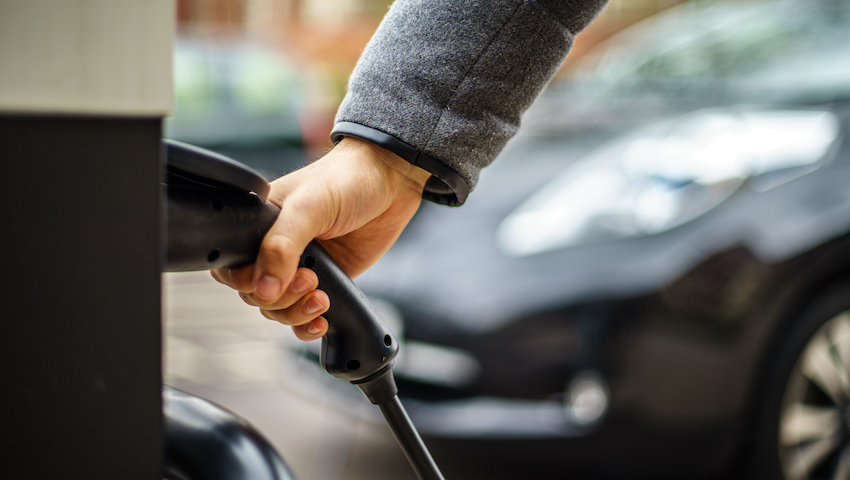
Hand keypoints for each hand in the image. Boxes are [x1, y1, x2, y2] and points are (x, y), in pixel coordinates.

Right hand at [211, 137, 430, 340]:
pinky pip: (303, 315)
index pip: (231, 267)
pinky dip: (307, 324)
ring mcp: (300, 266)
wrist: (391, 182)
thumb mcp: (310, 207)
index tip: (274, 280)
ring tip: (321, 296)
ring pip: (278, 309)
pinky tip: (321, 319)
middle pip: (255, 295)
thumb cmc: (347, 179)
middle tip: (310, 278)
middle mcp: (275, 248)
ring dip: (296, 312)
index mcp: (259, 225)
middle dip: (280, 297)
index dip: (247, 282)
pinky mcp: (325, 280)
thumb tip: (264, 288)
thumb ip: (282, 246)